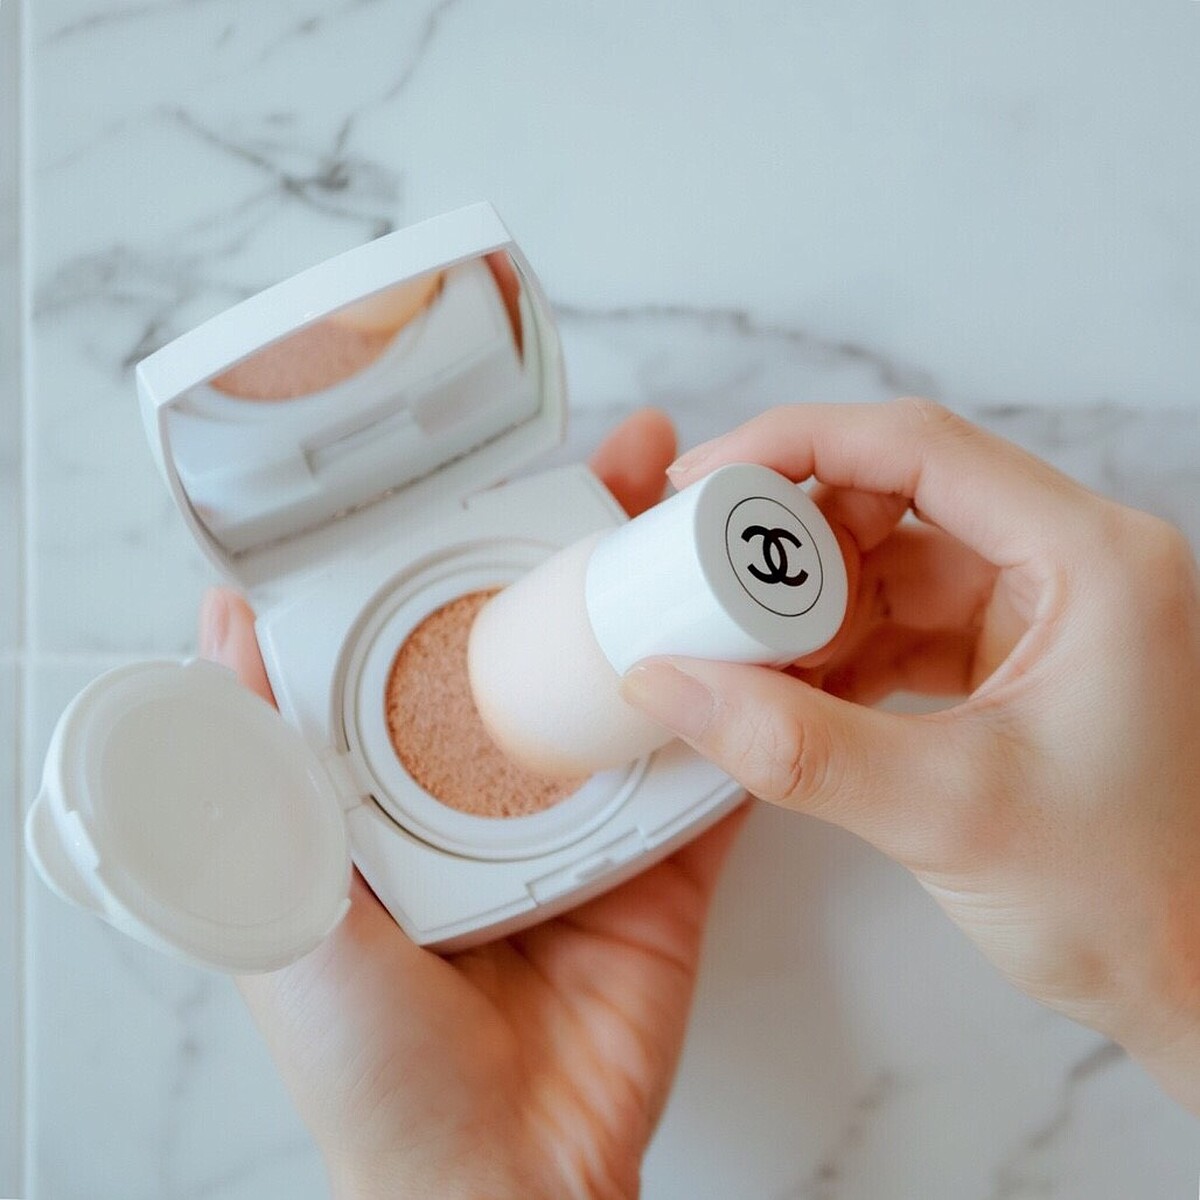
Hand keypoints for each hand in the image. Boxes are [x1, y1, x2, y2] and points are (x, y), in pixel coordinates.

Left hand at [197, 409, 745, 1199]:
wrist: (500, 1183)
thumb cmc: (370, 1058)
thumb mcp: (284, 894)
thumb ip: (259, 765)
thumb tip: (224, 622)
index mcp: (411, 779)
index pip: (451, 629)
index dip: (487, 539)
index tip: (522, 464)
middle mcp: (504, 786)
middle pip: (560, 639)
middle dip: (603, 541)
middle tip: (647, 459)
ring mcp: (594, 819)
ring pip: (644, 686)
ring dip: (682, 601)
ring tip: (722, 516)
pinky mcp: (669, 866)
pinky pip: (716, 773)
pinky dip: (749, 707)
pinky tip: (778, 631)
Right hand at [622, 398, 1199, 1111]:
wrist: (1177, 971)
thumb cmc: (1124, 897)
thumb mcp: (946, 812)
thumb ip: (794, 745)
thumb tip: (672, 682)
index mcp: (1092, 560)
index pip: (920, 448)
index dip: (796, 446)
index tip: (704, 480)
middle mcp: (1071, 560)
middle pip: (896, 491)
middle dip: (794, 537)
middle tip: (711, 580)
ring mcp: (1040, 603)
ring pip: (888, 556)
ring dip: (808, 599)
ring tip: (744, 649)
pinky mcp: (1008, 648)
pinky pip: (897, 614)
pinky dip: (834, 644)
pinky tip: (788, 685)